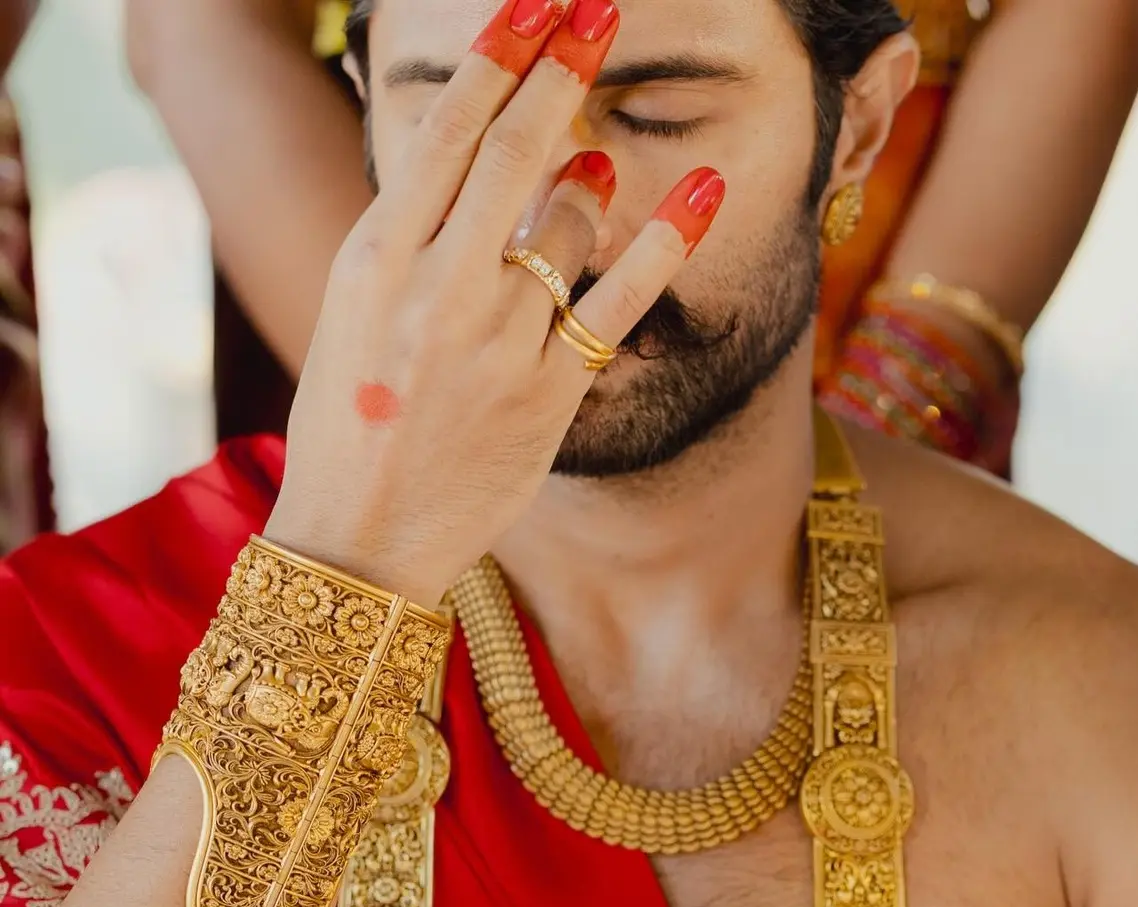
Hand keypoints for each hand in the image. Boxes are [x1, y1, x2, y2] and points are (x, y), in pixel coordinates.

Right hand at [266, 0, 726, 608]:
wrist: (357, 535)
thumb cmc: (347, 427)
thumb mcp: (351, 314)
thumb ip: (408, 241)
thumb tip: (473, 169)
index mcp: (374, 259)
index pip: (446, 134)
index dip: (499, 58)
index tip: (533, 6)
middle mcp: (437, 290)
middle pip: (511, 153)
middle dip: (559, 69)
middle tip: (595, 7)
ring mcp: (496, 344)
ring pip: (565, 225)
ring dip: (587, 179)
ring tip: (590, 167)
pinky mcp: (546, 396)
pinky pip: (616, 307)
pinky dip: (663, 247)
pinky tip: (702, 195)